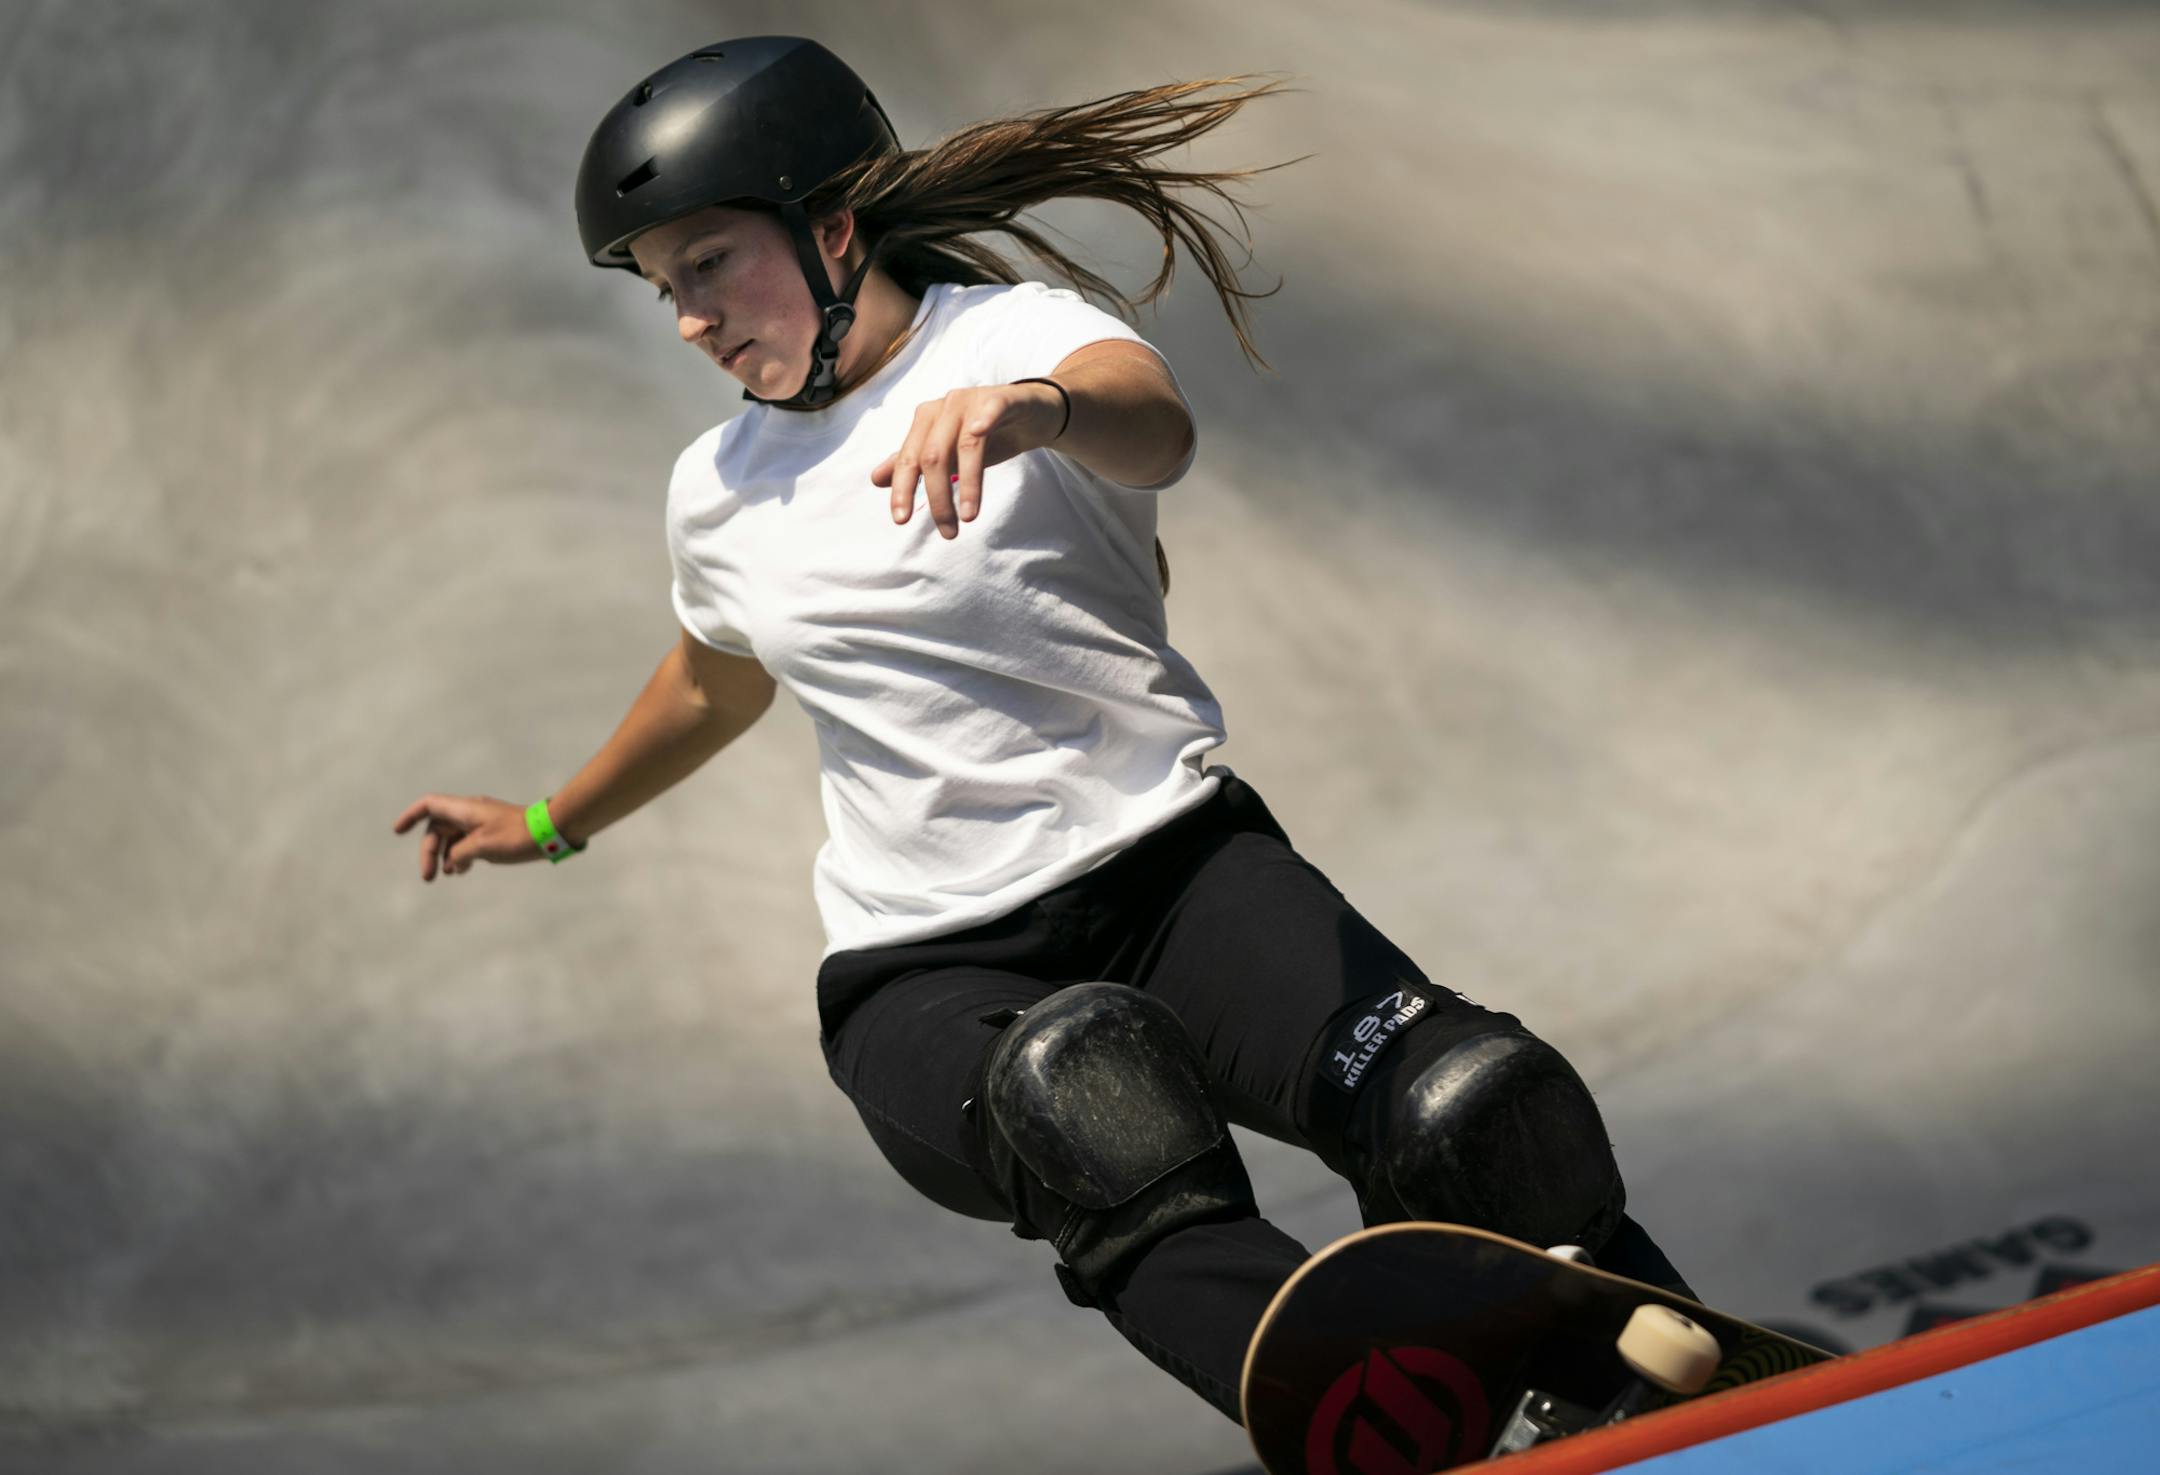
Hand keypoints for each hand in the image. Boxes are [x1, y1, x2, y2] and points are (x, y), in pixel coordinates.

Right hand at [391, 793, 546, 880]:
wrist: (552, 831)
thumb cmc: (518, 836)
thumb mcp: (483, 847)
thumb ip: (460, 853)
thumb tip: (453, 862)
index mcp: (465, 809)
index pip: (429, 805)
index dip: (411, 816)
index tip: (397, 831)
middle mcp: (471, 813)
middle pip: (438, 828)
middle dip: (429, 852)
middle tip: (429, 878)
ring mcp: (482, 822)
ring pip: (453, 837)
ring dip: (445, 856)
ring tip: (448, 875)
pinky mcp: (493, 833)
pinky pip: (468, 842)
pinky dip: (461, 855)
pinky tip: (463, 870)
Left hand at [870, 381, 1064, 538]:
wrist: (1030, 412)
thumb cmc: (985, 434)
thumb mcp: (948, 454)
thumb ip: (913, 464)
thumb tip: (875, 479)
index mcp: (926, 420)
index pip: (908, 458)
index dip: (902, 490)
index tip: (901, 521)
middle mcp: (945, 407)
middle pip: (933, 456)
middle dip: (937, 497)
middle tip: (948, 531)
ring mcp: (973, 400)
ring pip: (964, 444)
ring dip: (967, 483)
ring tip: (969, 516)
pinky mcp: (1003, 398)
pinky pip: (992, 409)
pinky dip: (984, 421)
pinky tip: (980, 433)